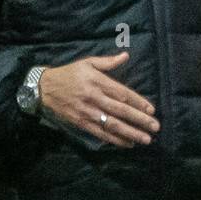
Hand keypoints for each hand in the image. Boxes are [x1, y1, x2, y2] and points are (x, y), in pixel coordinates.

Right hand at [38, 53, 158, 147]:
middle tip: (155, 127)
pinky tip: (128, 144)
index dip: (138, 102)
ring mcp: (88, 112)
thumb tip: (125, 56)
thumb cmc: (69, 74)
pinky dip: (115, 140)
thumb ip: (108, 62)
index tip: (151, 110)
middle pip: (121, 110)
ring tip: (146, 139)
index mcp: (98, 82)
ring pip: (113, 125)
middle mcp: (94, 98)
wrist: (45, 88)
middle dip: (139, 120)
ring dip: (131, 133)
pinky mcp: (81, 123)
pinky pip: (101, 133)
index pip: (122, 93)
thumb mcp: (87, 63)